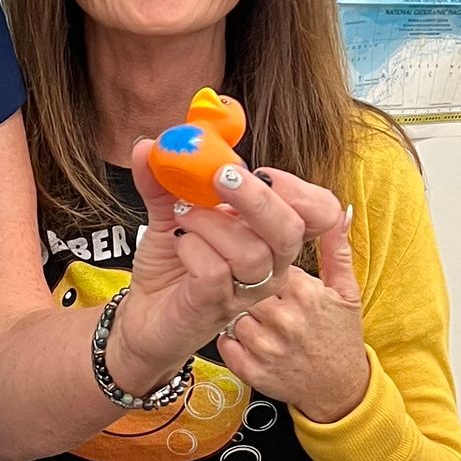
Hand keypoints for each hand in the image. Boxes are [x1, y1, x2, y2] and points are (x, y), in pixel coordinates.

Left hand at [107, 145, 345, 396]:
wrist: (143, 316)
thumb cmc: (171, 266)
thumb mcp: (170, 212)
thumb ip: (164, 179)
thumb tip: (148, 145)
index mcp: (268, 234)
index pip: (318, 214)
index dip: (300, 190)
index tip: (262, 170)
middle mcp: (267, 264)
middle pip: (291, 231)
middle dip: (257, 199)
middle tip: (220, 176)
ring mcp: (244, 290)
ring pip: (251, 252)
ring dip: (211, 222)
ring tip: (182, 215)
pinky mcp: (215, 307)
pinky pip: (215, 273)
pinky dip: (193, 247)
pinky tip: (178, 241)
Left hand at [216, 206, 370, 422]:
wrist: (338, 391)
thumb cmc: (340, 338)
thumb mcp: (346, 292)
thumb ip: (337, 250)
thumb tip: (340, 212)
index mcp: (304, 293)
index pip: (262, 256)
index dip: (257, 254)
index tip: (256, 253)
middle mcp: (283, 319)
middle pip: (238, 280)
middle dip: (238, 276)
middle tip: (243, 279)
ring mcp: (265, 347)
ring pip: (228, 310)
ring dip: (234, 309)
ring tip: (252, 314)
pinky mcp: (250, 370)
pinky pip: (223, 342)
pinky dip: (229, 338)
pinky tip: (246, 337)